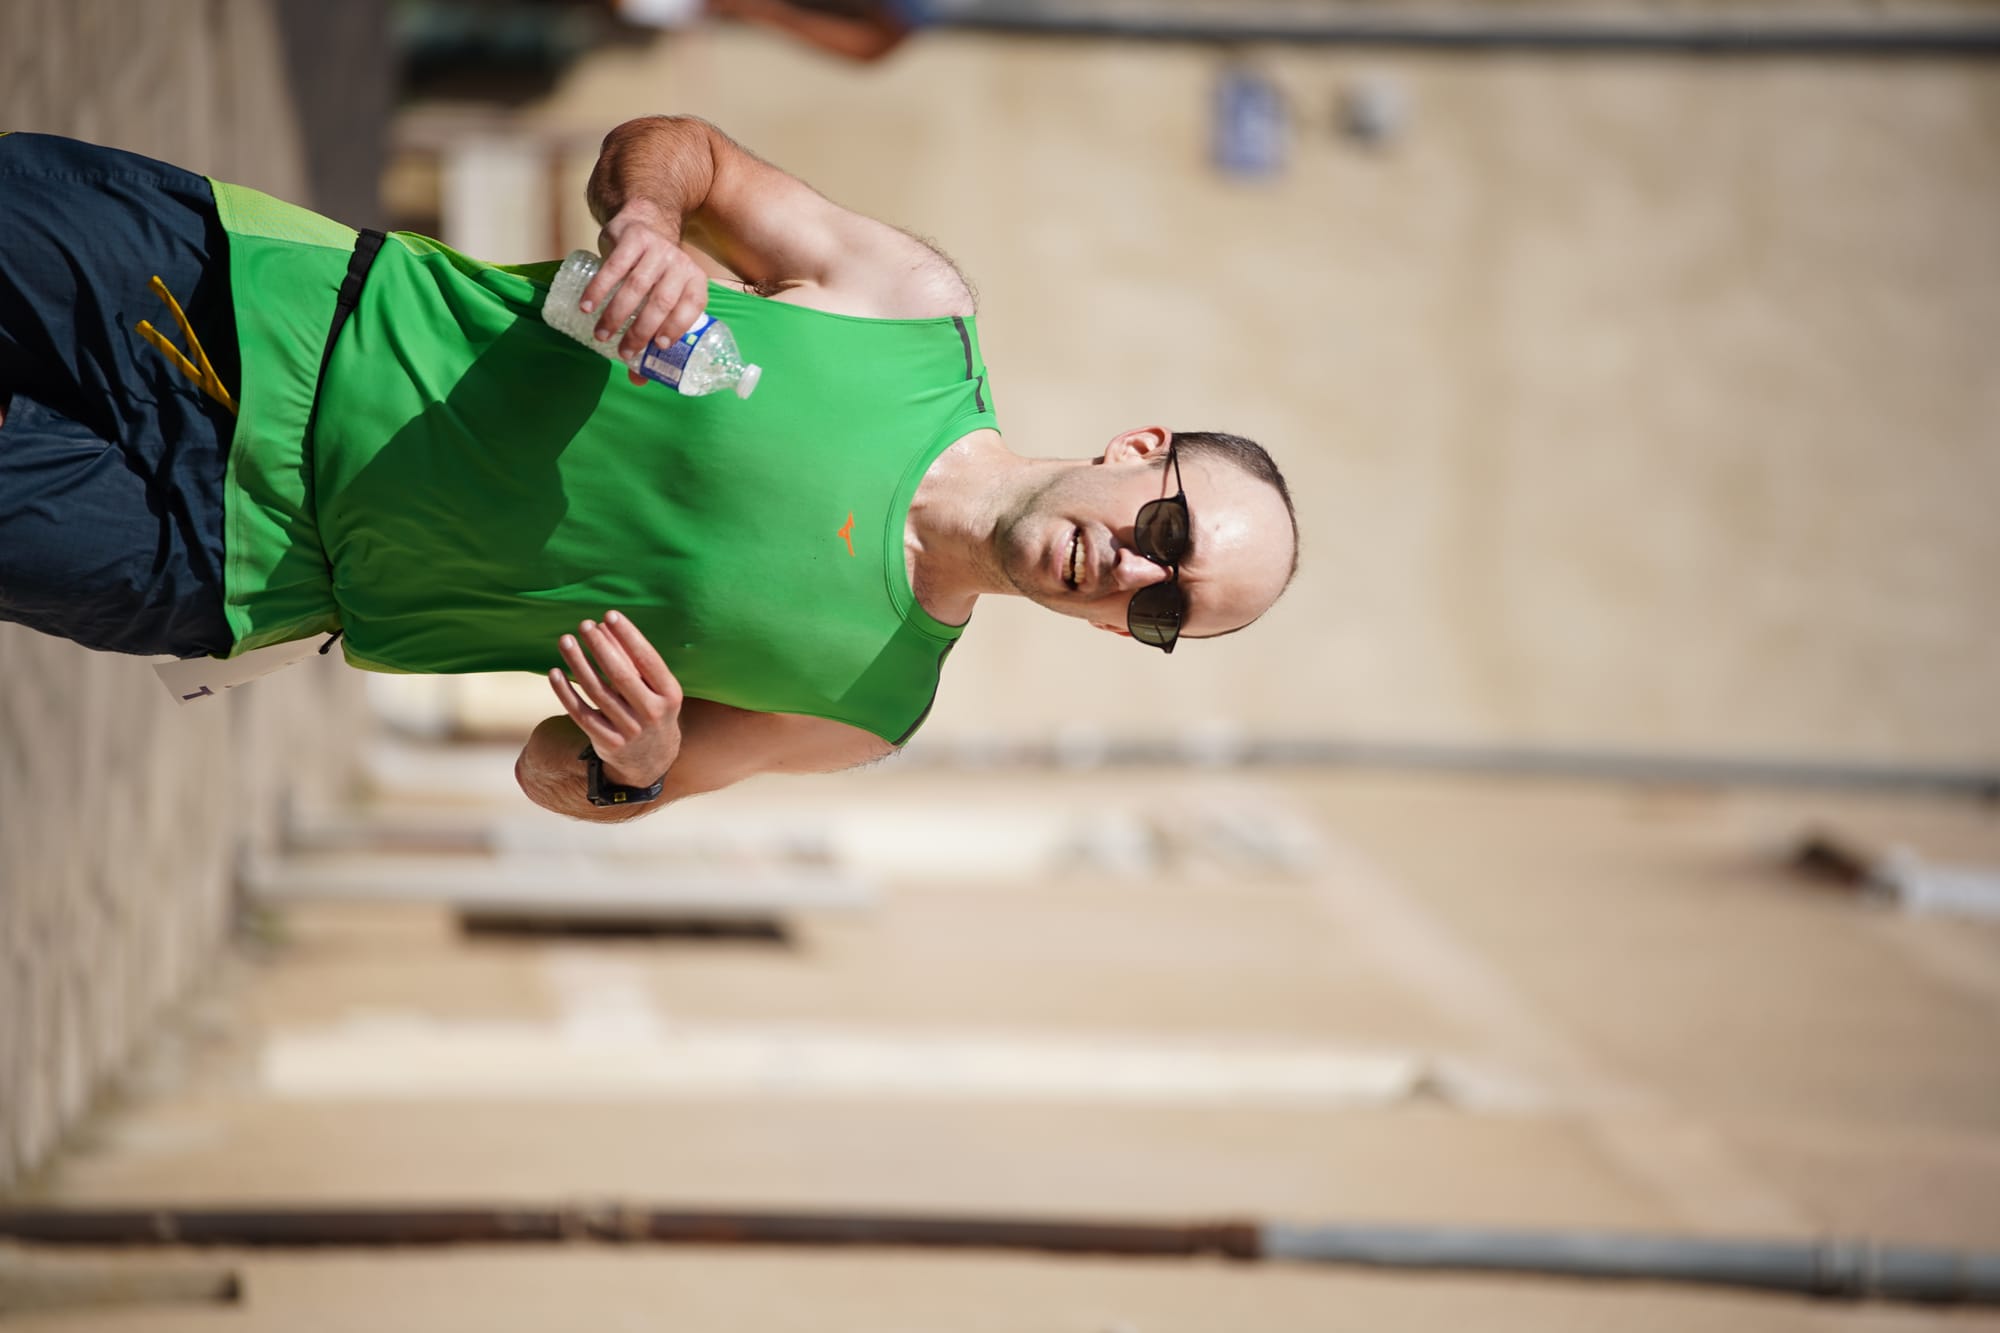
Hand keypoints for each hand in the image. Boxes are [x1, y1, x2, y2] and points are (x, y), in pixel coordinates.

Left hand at [547, 610, 685, 785]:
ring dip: (579, 663)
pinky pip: (582, 714)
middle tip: (584, 625)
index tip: (609, 615)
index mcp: (669, 695)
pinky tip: (555, 673)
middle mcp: (652, 714)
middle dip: (601, 647)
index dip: (628, 636)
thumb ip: (635, 661)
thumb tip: (604, 626)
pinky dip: (566, 693)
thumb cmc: (652, 710)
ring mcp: (630, 731)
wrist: (652, 760)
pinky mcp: (608, 743)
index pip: (648, 660)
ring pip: (597, 692)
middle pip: (621, 675)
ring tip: (566, 641)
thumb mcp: (657, 689)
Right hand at [585, 197, 711, 384]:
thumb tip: (638, 380)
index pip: (692, 307)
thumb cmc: (653, 275)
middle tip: (622, 352)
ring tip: (601, 334)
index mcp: (694, 281)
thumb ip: (652, 334)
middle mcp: (679, 264)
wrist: (642, 223)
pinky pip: (614, 267)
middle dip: (640, 331)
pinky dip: (599, 289)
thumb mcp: (660, 298)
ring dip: (616, 314)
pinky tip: (587, 306)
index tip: (658, 348)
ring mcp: (657, 249)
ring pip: (636, 287)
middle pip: (661, 302)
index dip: (676, 328)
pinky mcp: (633, 238)